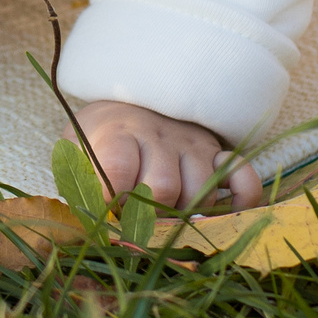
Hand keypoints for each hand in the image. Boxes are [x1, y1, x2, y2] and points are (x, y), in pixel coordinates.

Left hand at [75, 101, 261, 210]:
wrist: (129, 100)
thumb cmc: (100, 137)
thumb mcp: (76, 149)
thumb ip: (77, 178)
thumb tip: (88, 217)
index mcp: (119, 133)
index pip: (119, 166)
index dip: (112, 196)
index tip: (107, 206)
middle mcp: (159, 136)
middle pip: (163, 186)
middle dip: (148, 213)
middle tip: (138, 217)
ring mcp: (193, 144)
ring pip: (201, 189)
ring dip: (185, 212)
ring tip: (168, 213)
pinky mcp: (217, 153)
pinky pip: (241, 175)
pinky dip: (241, 198)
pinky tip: (224, 213)